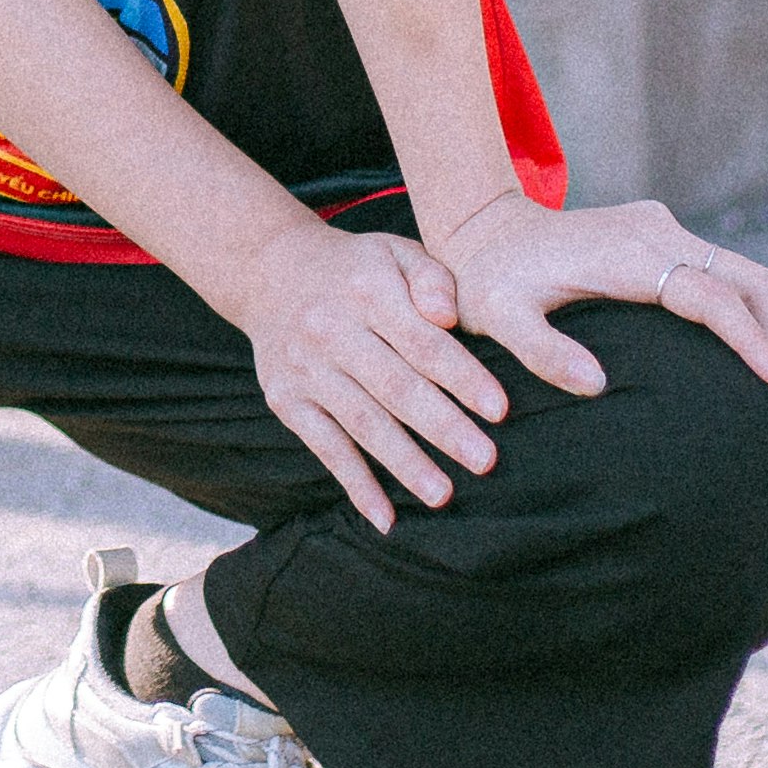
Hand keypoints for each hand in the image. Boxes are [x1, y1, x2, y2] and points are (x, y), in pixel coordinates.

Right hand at [228, 220, 514, 531]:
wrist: (268, 269)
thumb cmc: (355, 269)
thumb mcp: (395, 251)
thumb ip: (433, 277)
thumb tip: (448, 318)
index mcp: (368, 292)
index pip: (423, 342)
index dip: (462, 377)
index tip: (499, 410)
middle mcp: (332, 331)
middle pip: (395, 387)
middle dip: (442, 427)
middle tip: (485, 461)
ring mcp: (306, 369)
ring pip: (362, 423)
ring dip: (403, 463)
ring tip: (443, 496)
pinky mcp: (286, 400)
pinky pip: (325, 447)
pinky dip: (355, 484)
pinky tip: (385, 517)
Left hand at [425, 193, 767, 402]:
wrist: (479, 229)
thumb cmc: (486, 282)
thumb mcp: (496, 318)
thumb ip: (539, 350)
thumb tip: (596, 386)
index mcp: (628, 253)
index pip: (711, 298)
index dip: (752, 342)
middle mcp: (656, 232)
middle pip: (747, 280)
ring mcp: (661, 229)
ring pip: (742, 274)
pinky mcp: (659, 236)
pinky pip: (721, 273)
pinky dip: (748, 314)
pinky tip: (751, 358)